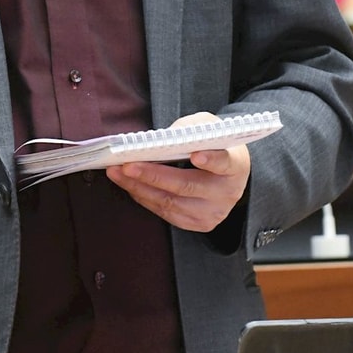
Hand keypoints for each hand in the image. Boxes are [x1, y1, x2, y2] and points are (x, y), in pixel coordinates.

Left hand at [107, 111, 250, 233]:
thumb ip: (189, 129)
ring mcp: (213, 212)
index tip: (196, 154)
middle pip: (186, 186)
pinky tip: (129, 185)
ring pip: (171, 203)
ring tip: (117, 174)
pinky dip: (145, 198)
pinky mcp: (199, 224)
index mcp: (235, 165)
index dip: (211, 159)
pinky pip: (166, 213)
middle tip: (127, 165)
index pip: (223, 162)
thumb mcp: (208, 128)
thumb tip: (159, 140)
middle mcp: (227, 193)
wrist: (228, 175)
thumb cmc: (214, 145)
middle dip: (152, 175)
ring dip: (139, 188)